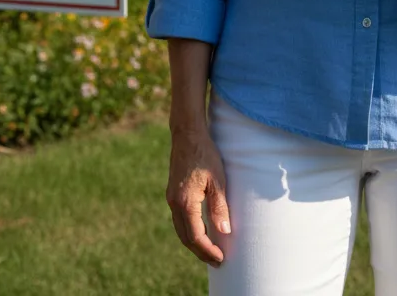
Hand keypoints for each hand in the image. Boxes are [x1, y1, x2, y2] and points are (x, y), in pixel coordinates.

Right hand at [166, 127, 230, 266]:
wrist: (187, 134)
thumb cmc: (205, 154)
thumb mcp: (217, 179)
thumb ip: (220, 207)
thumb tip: (224, 232)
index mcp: (185, 202)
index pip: (196, 236)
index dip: (208, 250)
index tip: (221, 258)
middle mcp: (174, 203)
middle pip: (185, 237)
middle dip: (201, 252)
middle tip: (217, 261)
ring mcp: (171, 198)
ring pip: (181, 229)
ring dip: (194, 243)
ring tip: (210, 250)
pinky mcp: (173, 193)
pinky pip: (179, 219)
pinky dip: (189, 230)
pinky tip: (201, 230)